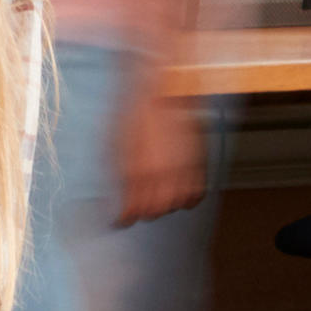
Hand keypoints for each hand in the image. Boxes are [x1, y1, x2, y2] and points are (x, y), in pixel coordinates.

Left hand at [120, 92, 210, 222]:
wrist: (160, 89)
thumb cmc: (135, 113)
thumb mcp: (112, 144)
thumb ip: (115, 175)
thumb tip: (113, 196)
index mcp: (136, 170)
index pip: (131, 211)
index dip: (124, 219)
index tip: (121, 220)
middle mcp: (160, 173)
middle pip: (154, 212)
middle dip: (144, 212)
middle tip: (138, 208)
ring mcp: (182, 168)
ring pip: (176, 206)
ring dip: (166, 206)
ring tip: (158, 199)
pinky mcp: (197, 162)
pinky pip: (196, 194)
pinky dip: (188, 199)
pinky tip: (179, 195)